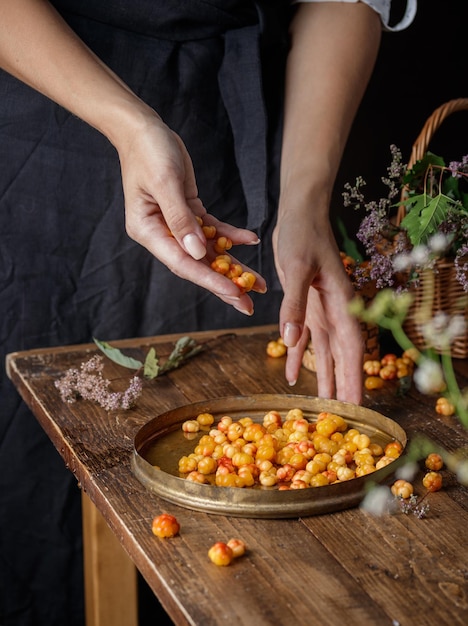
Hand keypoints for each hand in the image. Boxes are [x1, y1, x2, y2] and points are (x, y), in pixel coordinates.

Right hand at [116, 110, 265, 314]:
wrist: (144, 129)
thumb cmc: (150, 151)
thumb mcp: (166, 183)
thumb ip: (181, 220)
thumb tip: (197, 253)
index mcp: (148, 231)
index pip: (182, 263)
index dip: (209, 279)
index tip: (234, 292)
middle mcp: (161, 234)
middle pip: (196, 265)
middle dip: (224, 284)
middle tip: (249, 304)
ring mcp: (175, 226)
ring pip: (207, 253)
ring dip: (232, 267)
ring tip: (257, 283)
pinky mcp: (188, 213)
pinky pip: (213, 231)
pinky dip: (231, 237)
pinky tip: (250, 240)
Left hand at [273, 205, 362, 402]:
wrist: (299, 213)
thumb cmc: (303, 235)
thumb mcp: (297, 268)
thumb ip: (295, 305)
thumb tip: (291, 341)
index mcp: (342, 303)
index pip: (352, 350)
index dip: (355, 380)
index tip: (356, 408)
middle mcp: (336, 311)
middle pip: (342, 357)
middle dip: (343, 386)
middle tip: (342, 418)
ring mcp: (322, 309)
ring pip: (325, 352)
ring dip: (324, 377)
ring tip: (322, 406)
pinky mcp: (306, 305)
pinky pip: (305, 338)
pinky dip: (299, 356)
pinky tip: (293, 374)